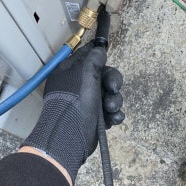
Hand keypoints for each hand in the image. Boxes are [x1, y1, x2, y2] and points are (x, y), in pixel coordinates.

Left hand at [22, 42, 124, 183]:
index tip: (107, 58)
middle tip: (112, 89)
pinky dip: (114, 115)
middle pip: (103, 76)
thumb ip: (94, 59)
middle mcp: (78, 86)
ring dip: (114, 101)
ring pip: (110, 95)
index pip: (87, 57)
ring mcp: (87, 103)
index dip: (99, 57)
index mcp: (70, 72)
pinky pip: (110, 112)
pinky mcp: (95, 119)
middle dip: (112, 83)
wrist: (71, 135)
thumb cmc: (76, 101)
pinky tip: (113, 119)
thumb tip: (99, 49)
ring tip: (110, 109)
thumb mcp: (85, 74)